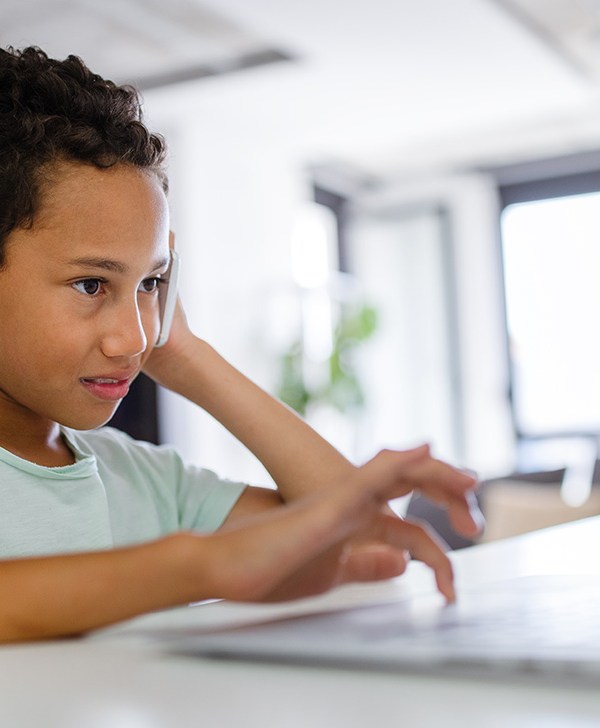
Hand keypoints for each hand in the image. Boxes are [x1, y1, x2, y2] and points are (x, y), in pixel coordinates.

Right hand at [206, 446, 475, 603]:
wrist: (226, 565)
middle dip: (447, 494)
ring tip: (470, 481)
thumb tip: (403, 566)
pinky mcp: (328, 503)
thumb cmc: (271, 570)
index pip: (406, 522)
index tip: (453, 581)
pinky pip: (370, 475)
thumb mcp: (333, 574)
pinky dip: (399, 462)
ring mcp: (341, 499)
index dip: (437, 547)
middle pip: (409, 486)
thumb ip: (367, 564)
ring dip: (436, 474)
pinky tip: (423, 451)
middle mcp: (352, 503)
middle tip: (474, 521)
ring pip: (397, 474)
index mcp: (354, 523)